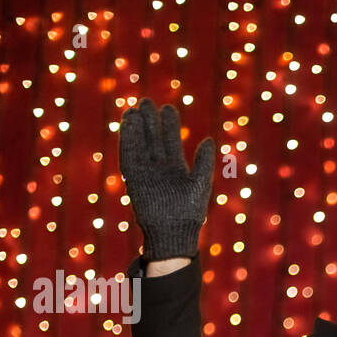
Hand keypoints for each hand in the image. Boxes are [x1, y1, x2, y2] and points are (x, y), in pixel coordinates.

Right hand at [119, 98, 215, 260]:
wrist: (173, 233)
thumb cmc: (190, 213)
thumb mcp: (200, 184)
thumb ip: (204, 162)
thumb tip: (209, 140)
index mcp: (176, 169)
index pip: (170, 141)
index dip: (168, 125)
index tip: (167, 109)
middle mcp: (160, 169)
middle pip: (153, 139)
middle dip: (150, 121)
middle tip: (147, 102)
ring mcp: (146, 173)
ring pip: (140, 145)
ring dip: (136, 128)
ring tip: (134, 110)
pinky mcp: (134, 179)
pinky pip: (129, 156)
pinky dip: (128, 141)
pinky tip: (127, 126)